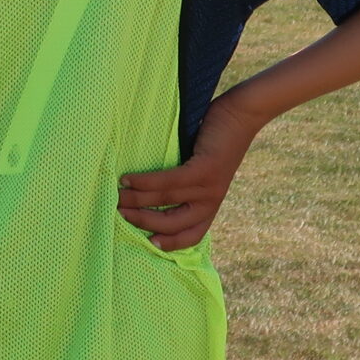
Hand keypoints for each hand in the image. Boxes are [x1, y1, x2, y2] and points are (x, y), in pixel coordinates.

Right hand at [116, 96, 267, 250]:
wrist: (242, 116)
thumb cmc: (217, 140)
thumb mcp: (205, 171)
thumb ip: (186, 186)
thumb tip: (148, 193)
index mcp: (211, 205)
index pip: (192, 235)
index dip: (170, 243)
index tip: (148, 242)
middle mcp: (211, 201)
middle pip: (173, 224)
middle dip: (142, 221)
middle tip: (118, 214)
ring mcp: (208, 187)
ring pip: (165, 201)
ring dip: (136, 200)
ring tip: (116, 195)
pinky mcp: (204, 170)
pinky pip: (169, 182)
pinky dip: (145, 182)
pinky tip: (128, 179)